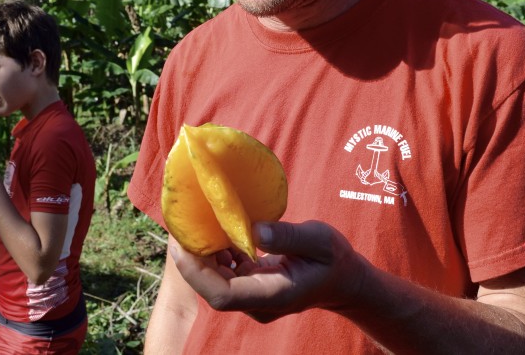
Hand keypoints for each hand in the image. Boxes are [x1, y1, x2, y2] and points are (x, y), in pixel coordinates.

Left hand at [169, 219, 363, 322]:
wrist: (343, 280)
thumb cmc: (334, 259)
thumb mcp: (320, 240)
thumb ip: (289, 237)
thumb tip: (255, 229)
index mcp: (273, 295)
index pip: (222, 295)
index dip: (197, 272)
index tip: (183, 243)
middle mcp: (257, 302)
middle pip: (211, 287)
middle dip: (191, 258)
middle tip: (181, 222)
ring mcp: (252, 297)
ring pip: (214, 280)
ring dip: (201, 253)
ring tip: (194, 220)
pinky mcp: (250, 286)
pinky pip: (223, 272)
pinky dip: (214, 252)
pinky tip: (215, 229)